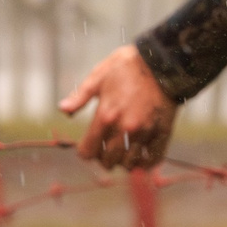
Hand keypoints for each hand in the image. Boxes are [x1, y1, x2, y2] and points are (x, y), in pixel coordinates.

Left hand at [60, 45, 177, 169]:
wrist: (164, 62)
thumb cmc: (128, 66)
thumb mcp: (99, 76)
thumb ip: (80, 97)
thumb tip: (63, 110)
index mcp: (106, 115)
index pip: (88, 151)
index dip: (85, 151)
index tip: (87, 147)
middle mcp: (124, 128)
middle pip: (108, 161)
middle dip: (103, 158)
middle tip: (104, 150)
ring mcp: (145, 133)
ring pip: (129, 164)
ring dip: (123, 162)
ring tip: (122, 153)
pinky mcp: (162, 133)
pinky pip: (152, 160)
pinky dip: (144, 164)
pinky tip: (140, 158)